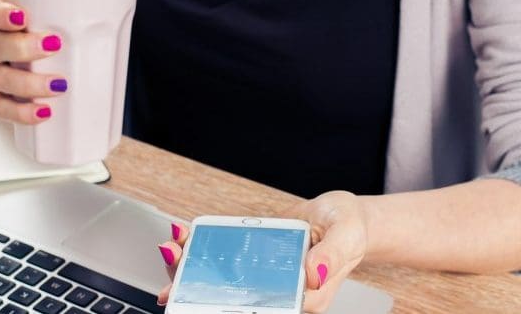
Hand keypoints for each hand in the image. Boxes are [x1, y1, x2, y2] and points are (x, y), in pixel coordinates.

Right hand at [0, 0, 66, 123]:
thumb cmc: (24, 27)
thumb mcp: (31, 10)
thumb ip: (50, 9)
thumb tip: (98, 9)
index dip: (1, 14)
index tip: (22, 16)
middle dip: (23, 48)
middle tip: (53, 46)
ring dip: (28, 84)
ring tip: (57, 85)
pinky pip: (1, 107)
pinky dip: (22, 112)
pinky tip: (43, 112)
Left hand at [156, 191, 368, 312]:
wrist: (343, 216)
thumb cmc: (348, 227)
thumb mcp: (346, 235)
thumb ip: (331, 255)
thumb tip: (313, 273)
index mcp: (303, 297)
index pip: (261, 309)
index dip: (227, 307)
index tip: (199, 298)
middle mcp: (280, 292)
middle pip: (233, 299)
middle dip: (197, 288)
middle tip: (172, 272)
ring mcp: (264, 276)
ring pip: (222, 280)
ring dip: (192, 268)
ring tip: (172, 249)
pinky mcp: (254, 258)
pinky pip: (225, 257)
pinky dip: (203, 248)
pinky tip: (185, 238)